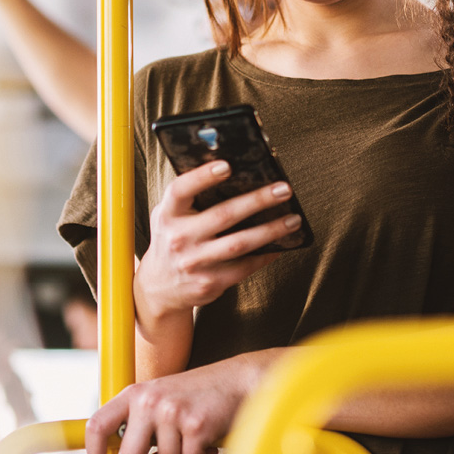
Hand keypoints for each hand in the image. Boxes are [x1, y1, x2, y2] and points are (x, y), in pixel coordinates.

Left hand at [84, 355, 260, 453]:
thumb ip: (138, 421)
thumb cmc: (199, 393)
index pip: (98, 425)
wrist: (237, 380)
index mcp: (136, 393)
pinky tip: (207, 438)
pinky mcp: (195, 425)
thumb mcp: (159, 398)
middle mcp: (149, 400)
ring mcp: (172, 412)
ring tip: (192, 436)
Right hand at [134, 161, 300, 326]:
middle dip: (257, 200)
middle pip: (223, 215)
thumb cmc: (173, 239)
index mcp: (168, 214)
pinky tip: (280, 245)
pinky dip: (265, 255)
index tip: (228, 165)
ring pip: (240, 243)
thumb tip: (234, 172)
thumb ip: (190, 196)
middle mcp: (179, 238)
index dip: (202, 176)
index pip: (181, 190)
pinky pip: (244, 267)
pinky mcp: (209, 283)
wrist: (160, 288)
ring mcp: (195, 263)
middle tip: (284, 190)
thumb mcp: (170, 215)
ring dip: (271, 230)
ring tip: (293, 219)